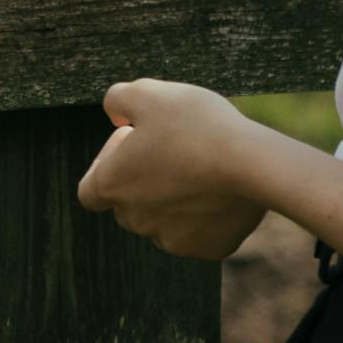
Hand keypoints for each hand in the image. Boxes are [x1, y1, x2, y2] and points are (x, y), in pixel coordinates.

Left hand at [77, 78, 265, 260]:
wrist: (252, 163)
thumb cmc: (194, 125)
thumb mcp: (148, 93)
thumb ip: (118, 99)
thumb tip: (114, 112)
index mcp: (112, 187)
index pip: (90, 191)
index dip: (107, 165)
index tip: (133, 143)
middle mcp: (136, 221)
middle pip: (128, 205)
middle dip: (142, 181)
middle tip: (171, 149)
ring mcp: (174, 240)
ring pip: (164, 220)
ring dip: (173, 199)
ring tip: (201, 165)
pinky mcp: (209, 249)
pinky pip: (200, 232)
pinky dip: (206, 215)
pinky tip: (223, 188)